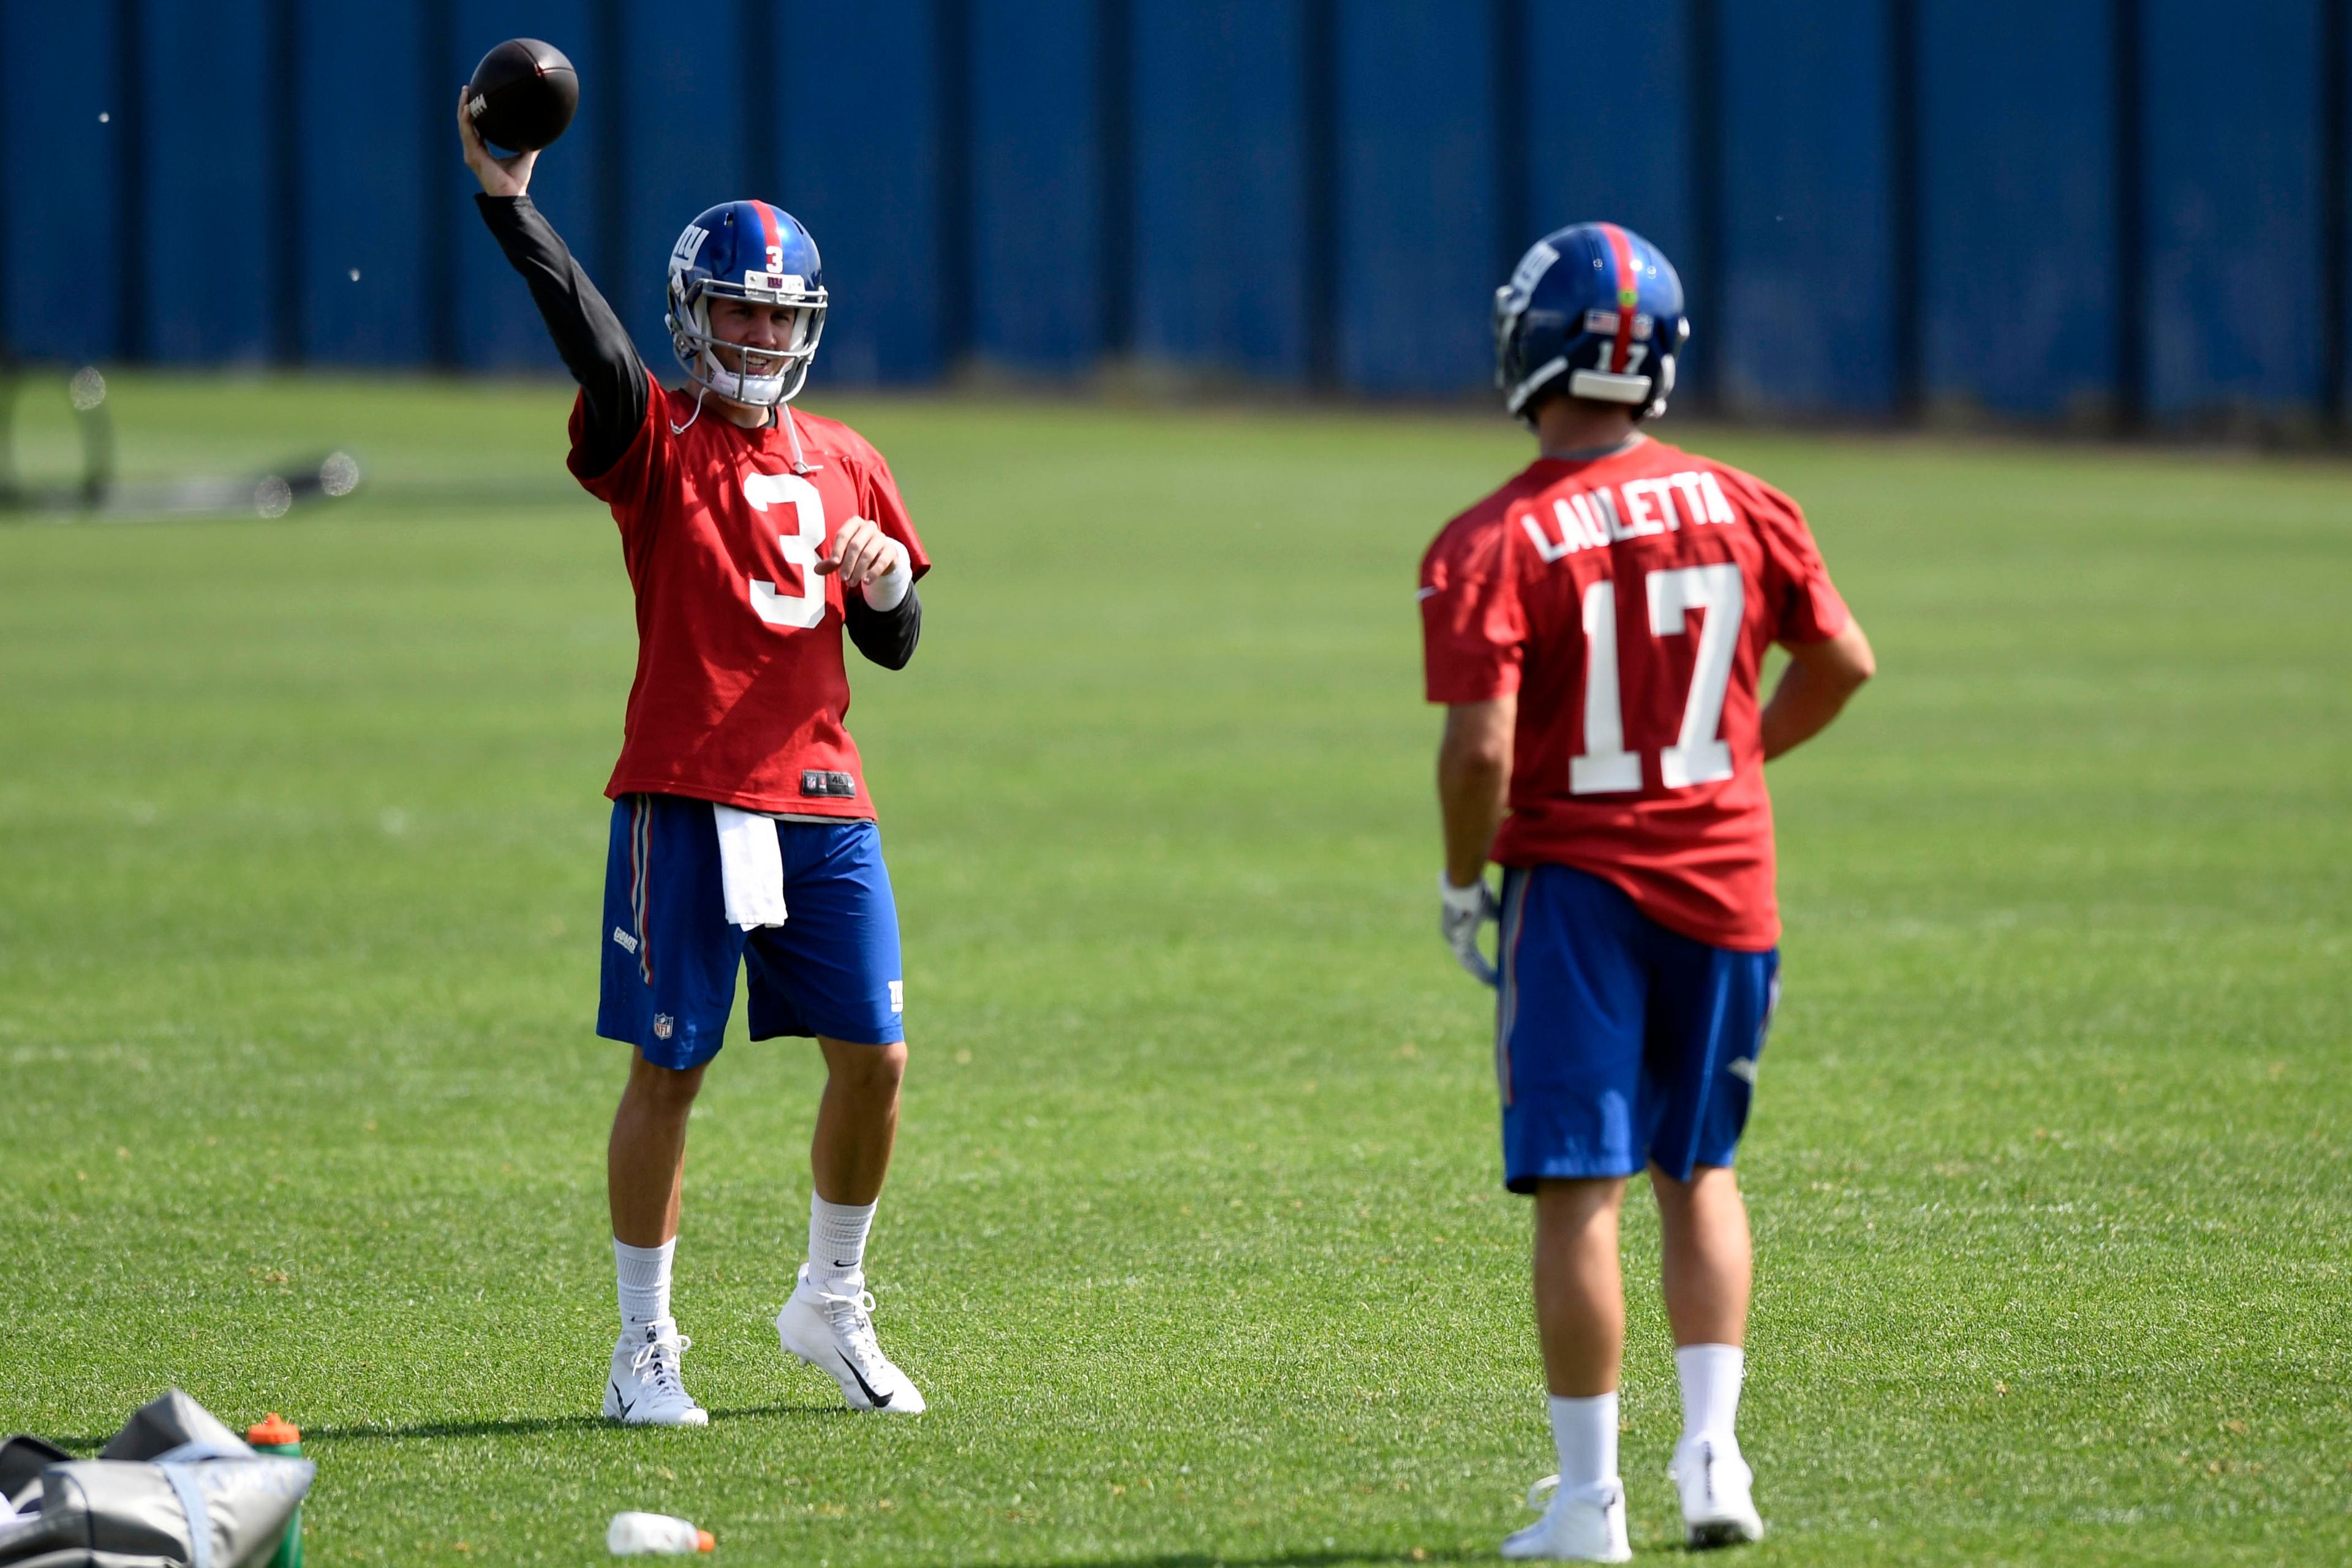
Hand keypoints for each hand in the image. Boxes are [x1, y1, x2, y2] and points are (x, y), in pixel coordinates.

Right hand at [457, 85, 535, 197]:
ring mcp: (471, 153)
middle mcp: (473, 151)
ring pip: (463, 125)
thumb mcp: (525, 156)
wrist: (512, 194)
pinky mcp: (472, 156)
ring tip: (465, 93)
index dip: (473, 113)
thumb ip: (530, 145)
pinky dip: (467, 120)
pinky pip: (467, 133)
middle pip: (465, 123)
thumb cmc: (516, 180)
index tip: (476, 98)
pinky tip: (468, 108)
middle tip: (467, 89)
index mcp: (482, 151)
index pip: (474, 128)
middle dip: (465, 105)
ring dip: (463, 108)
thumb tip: (542, 135)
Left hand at [815, 515, 907, 590]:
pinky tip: (866, 582)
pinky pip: (882, 560)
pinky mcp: (891, 549)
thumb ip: (831, 563)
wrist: (881, 556)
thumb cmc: (857, 553)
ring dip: (858, 570)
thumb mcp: (843, 556)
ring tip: (851, 583)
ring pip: (868, 554)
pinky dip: (873, 572)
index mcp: (854, 523)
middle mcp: (869, 526)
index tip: (834, 564)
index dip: (838, 549)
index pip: (843, 534)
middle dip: (848, 564)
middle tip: (843, 579)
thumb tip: (816, 570)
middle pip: (855, 545)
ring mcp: (882, 537)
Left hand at [1439, 871, 1499, 986]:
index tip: (1490, 970)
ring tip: (1493, 983)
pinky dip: (1480, 968)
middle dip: (1480, 971)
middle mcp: (1451, 935)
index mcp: (1456, 929)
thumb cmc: (1476, 890)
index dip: (1479, 961)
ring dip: (1481, 973)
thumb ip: (1491, 915)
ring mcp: (1452, 937)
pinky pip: (1468, 958)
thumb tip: (1498, 918)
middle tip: (1492, 983)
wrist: (1465, 880)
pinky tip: (1490, 976)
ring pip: (1467, 961)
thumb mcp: (1487, 906)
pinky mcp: (1457, 937)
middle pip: (1466, 959)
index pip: (1468, 950)